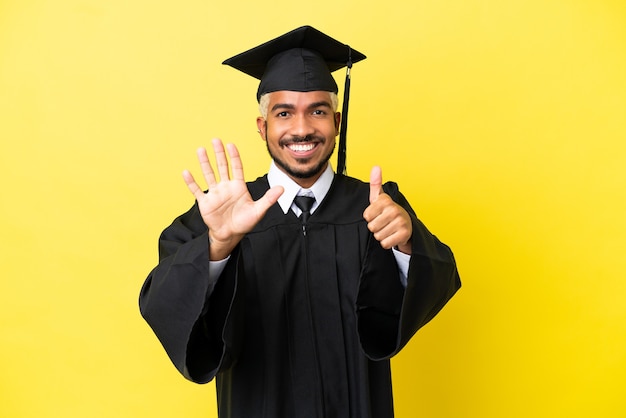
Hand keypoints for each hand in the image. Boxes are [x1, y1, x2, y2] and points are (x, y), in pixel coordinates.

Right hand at [183, 139, 283, 259]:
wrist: (230, 235)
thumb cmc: (244, 222)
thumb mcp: (258, 211)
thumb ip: (269, 199)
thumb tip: (282, 188)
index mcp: (238, 186)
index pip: (236, 168)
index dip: (234, 156)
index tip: (231, 145)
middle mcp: (226, 187)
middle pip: (222, 166)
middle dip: (219, 153)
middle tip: (215, 140)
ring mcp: (215, 193)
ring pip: (209, 175)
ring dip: (205, 163)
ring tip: (200, 150)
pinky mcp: (205, 202)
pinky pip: (197, 190)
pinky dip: (191, 182)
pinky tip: (186, 172)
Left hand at [363, 166, 411, 253]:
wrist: (407, 226)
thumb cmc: (389, 212)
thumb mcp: (380, 198)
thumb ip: (376, 183)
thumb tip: (376, 167)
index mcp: (386, 201)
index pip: (366, 216)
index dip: (370, 218)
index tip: (378, 214)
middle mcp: (394, 210)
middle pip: (371, 227)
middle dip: (376, 228)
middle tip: (384, 223)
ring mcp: (401, 222)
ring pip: (378, 236)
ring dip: (382, 235)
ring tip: (389, 229)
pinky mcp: (404, 234)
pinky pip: (385, 243)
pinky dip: (387, 242)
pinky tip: (393, 235)